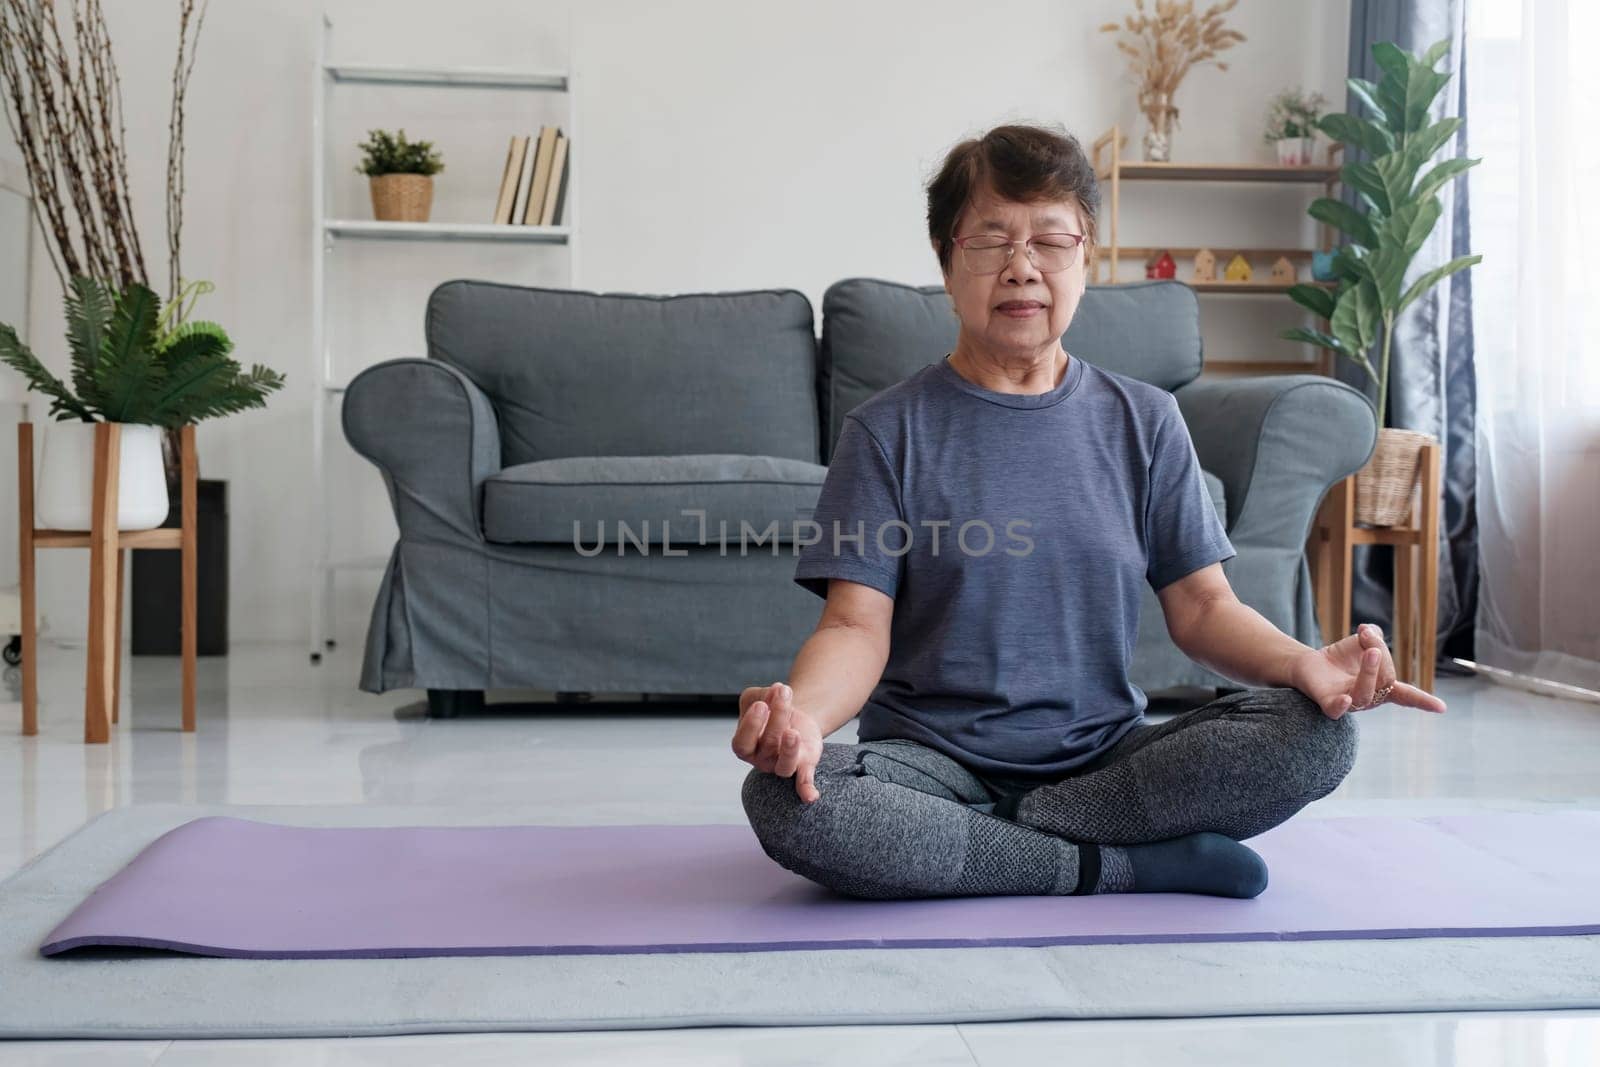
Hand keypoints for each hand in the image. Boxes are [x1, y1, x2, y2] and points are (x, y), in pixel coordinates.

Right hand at [731, 682, 823, 802]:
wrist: (793, 714)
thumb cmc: (768, 707)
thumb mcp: (756, 696)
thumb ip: (758, 696)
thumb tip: (773, 694)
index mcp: (746, 746)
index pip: (742, 743)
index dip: (751, 725)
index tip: (761, 704)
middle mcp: (762, 759)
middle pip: (768, 744)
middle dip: (778, 716)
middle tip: (783, 693)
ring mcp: (782, 764)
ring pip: (785, 765)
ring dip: (789, 749)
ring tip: (793, 731)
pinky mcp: (804, 764)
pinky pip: (803, 782)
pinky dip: (806, 790)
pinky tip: (811, 797)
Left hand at [1290, 623, 1447, 718]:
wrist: (1309, 663)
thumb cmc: (1341, 658)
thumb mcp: (1363, 642)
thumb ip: (1374, 636)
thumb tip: (1369, 631)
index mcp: (1382, 687)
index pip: (1406, 695)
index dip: (1422, 701)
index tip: (1441, 708)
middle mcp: (1369, 698)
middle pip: (1386, 681)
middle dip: (1380, 653)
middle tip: (1366, 634)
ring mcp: (1349, 703)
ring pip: (1365, 693)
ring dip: (1370, 671)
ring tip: (1370, 650)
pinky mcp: (1327, 704)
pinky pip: (1336, 710)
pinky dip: (1341, 705)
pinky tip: (1345, 698)